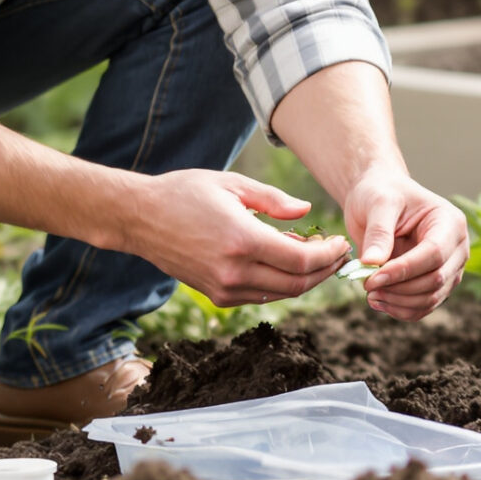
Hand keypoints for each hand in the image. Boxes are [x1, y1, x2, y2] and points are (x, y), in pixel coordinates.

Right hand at [127, 169, 350, 307]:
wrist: (139, 217)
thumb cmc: (184, 193)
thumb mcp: (232, 184)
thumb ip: (273, 200)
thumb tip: (305, 212)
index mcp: (242, 240)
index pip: (301, 260)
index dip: (328, 254)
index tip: (340, 242)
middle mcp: (234, 271)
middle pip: (298, 284)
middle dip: (325, 270)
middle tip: (338, 254)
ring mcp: (224, 288)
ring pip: (281, 293)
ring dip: (306, 279)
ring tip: (316, 256)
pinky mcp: (216, 295)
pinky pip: (260, 295)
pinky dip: (281, 283)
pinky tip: (285, 262)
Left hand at [342, 173, 467, 320]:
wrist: (380, 198)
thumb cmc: (382, 193)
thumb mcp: (378, 203)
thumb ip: (378, 232)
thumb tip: (372, 264)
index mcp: (450, 222)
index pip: (434, 254)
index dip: (404, 270)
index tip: (372, 278)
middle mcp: (457, 248)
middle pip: (436, 280)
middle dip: (399, 289)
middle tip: (366, 286)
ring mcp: (450, 268)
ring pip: (431, 298)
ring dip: (398, 302)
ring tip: (369, 294)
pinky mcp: (437, 284)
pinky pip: (423, 307)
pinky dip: (400, 310)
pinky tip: (378, 301)